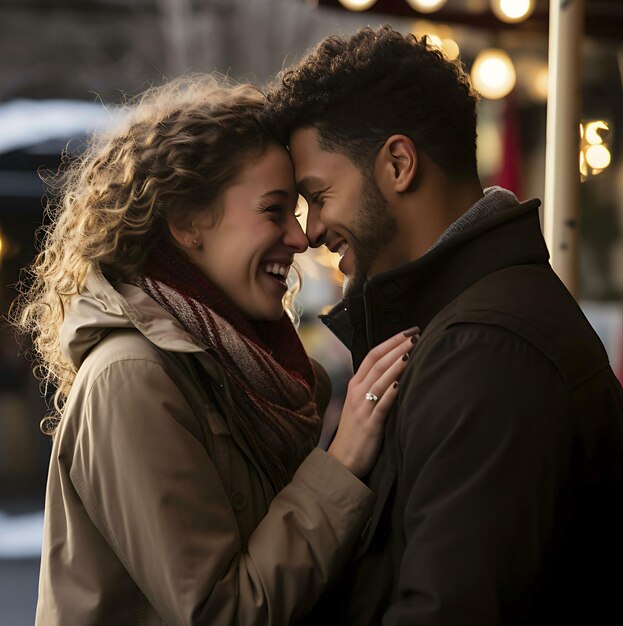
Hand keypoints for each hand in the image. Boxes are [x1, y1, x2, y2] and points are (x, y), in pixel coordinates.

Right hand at [327, 327, 419, 477]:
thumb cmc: (357, 431)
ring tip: (414, 350)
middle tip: (416, 335)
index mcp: (355, 385)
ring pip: (380, 379)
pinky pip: (381, 404)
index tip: (409, 331)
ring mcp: (362, 407)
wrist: (343, 460)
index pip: (373, 355)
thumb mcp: (361, 404)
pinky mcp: (370, 424)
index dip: (391, 341)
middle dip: (398, 347)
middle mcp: (357, 392)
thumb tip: (395, 371)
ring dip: (398, 363)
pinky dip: (391, 392)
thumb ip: (373, 387)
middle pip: (378, 362)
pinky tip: (402, 382)